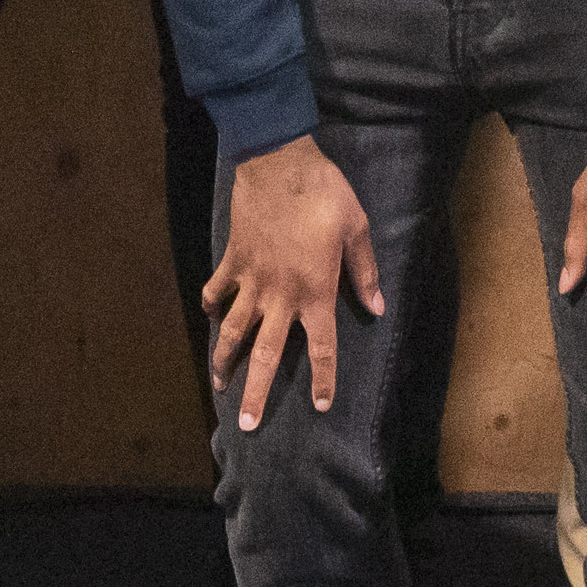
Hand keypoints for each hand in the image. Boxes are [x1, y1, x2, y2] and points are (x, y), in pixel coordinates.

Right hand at [205, 136, 386, 424]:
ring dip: (224, 359)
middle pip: (266, 353)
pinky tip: (209, 315)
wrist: (278, 162)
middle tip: (246, 424)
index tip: (321, 405)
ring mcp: (252, 278)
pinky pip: (218, 288)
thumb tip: (377, 309)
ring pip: (233, 329)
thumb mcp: (356, 229)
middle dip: (255, 391)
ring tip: (218, 383)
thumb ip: (364, 273)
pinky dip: (211, 303)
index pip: (321, 348)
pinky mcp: (233, 258)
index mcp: (315, 292)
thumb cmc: (324, 193)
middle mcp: (280, 295)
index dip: (323, 379)